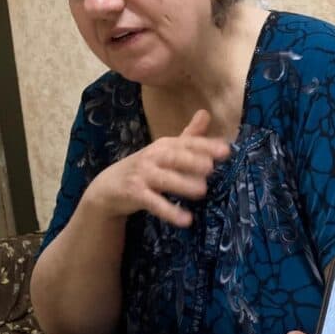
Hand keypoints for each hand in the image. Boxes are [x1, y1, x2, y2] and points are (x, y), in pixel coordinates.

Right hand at [82, 110, 230, 226]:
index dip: (205, 146)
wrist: (109, 187)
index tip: (226, 150)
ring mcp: (143, 175)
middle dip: (192, 161)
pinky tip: (186, 220)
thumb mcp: (165, 150)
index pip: (186, 143)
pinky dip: (170, 211)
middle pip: (174, 157)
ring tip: (202, 191)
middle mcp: (153, 157)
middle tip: (211, 167)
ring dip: (183, 185)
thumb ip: (188, 136)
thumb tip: (206, 113)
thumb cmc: (146, 167)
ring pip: (164, 180)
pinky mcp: (135, 194)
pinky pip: (154, 203)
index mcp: (164, 145)